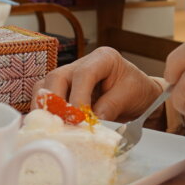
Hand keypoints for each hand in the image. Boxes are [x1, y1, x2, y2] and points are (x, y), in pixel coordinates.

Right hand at [32, 47, 161, 122]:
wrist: (139, 96)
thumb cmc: (136, 91)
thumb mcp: (129, 96)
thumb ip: (110, 107)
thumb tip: (89, 122)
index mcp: (103, 58)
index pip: (83, 74)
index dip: (78, 97)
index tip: (79, 118)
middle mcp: (82, 63)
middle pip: (57, 77)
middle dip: (56, 102)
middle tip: (62, 125)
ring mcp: (70, 75)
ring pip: (45, 86)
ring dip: (46, 108)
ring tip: (53, 127)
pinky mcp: (64, 90)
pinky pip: (45, 97)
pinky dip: (45, 111)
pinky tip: (51, 126)